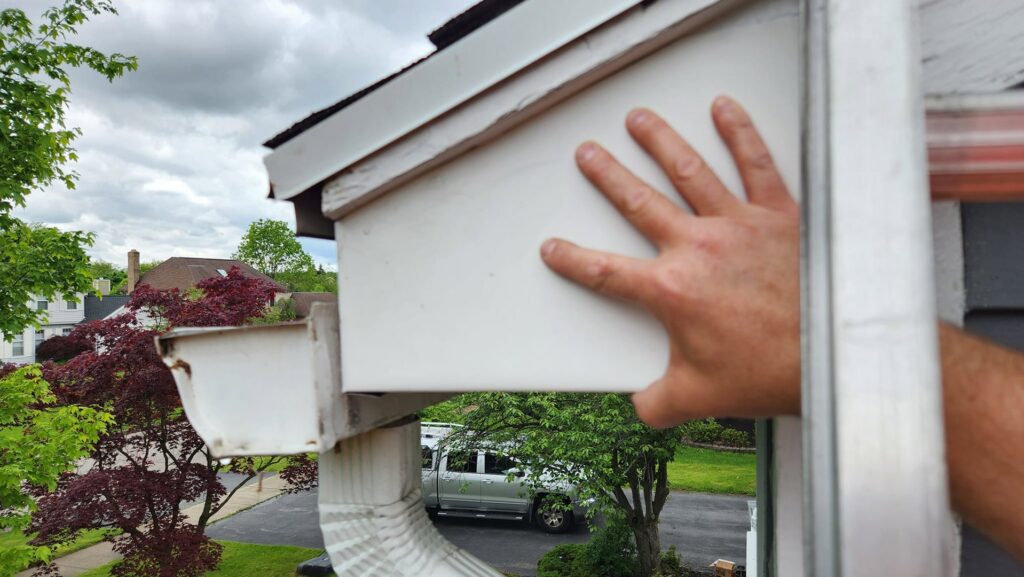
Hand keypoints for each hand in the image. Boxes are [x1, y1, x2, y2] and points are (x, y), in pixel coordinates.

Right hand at [540, 96, 800, 427]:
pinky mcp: (778, 214)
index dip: (572, 259)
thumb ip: (656, 403)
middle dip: (608, 176)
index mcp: (671, 291)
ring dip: (659, 142)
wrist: (834, 354)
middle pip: (639, 203)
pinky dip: (739, 133)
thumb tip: (640, 407)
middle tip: (588, 155)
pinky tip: (723, 109)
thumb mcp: (698, 398)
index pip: (605, 271)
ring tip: (639, 120)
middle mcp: (698, 247)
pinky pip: (756, 164)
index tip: (554, 248)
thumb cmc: (772, 371)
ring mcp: (737, 224)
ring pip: (688, 171)